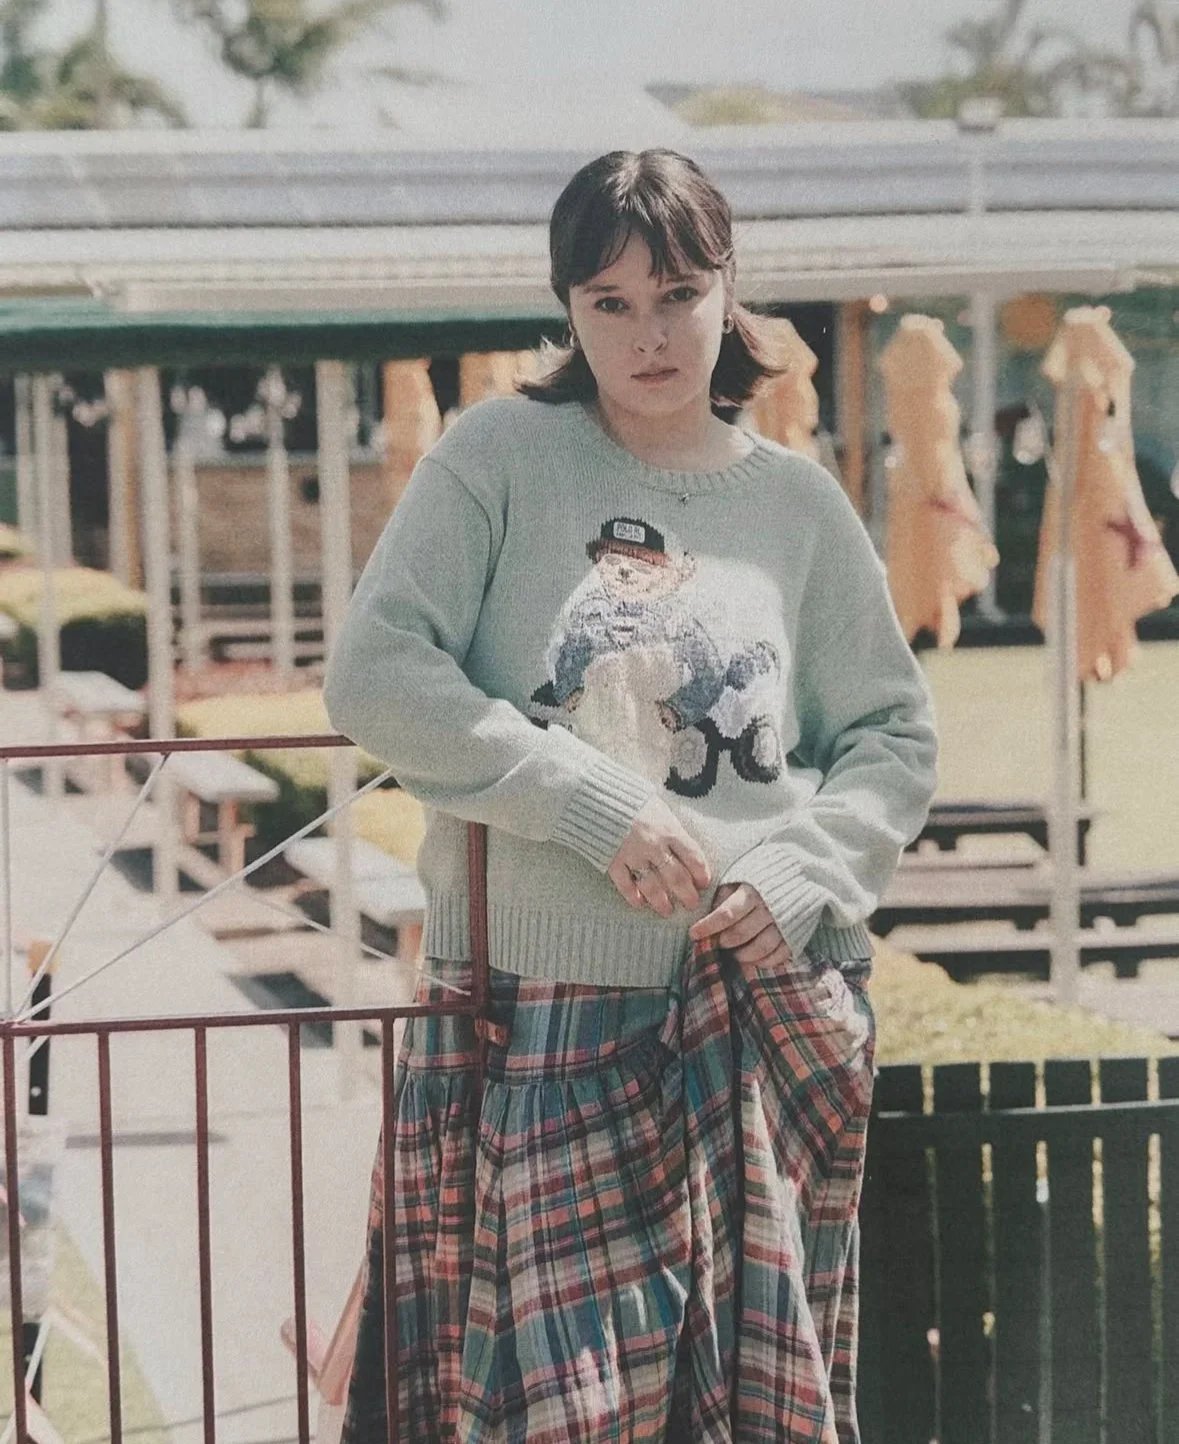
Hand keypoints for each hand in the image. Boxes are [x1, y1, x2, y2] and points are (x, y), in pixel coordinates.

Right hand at [607, 796, 711, 918]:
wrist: (597, 795)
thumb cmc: (632, 799)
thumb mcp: (659, 808)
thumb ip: (671, 828)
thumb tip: (685, 845)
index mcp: (669, 830)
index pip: (693, 856)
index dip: (701, 872)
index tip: (704, 883)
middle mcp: (654, 845)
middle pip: (676, 876)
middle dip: (686, 894)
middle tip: (691, 904)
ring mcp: (633, 855)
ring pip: (652, 885)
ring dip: (662, 901)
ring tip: (667, 911)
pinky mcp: (613, 861)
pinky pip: (625, 884)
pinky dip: (633, 896)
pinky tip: (639, 904)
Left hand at [688, 882, 793, 970]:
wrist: (802, 873)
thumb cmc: (763, 876)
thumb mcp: (741, 874)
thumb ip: (724, 892)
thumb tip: (708, 912)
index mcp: (753, 891)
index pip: (727, 914)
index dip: (708, 926)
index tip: (694, 933)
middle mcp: (770, 908)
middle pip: (741, 933)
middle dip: (724, 941)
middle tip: (716, 941)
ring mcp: (785, 923)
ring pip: (760, 948)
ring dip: (742, 954)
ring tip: (733, 952)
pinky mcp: (796, 935)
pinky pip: (778, 955)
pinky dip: (763, 961)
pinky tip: (752, 959)